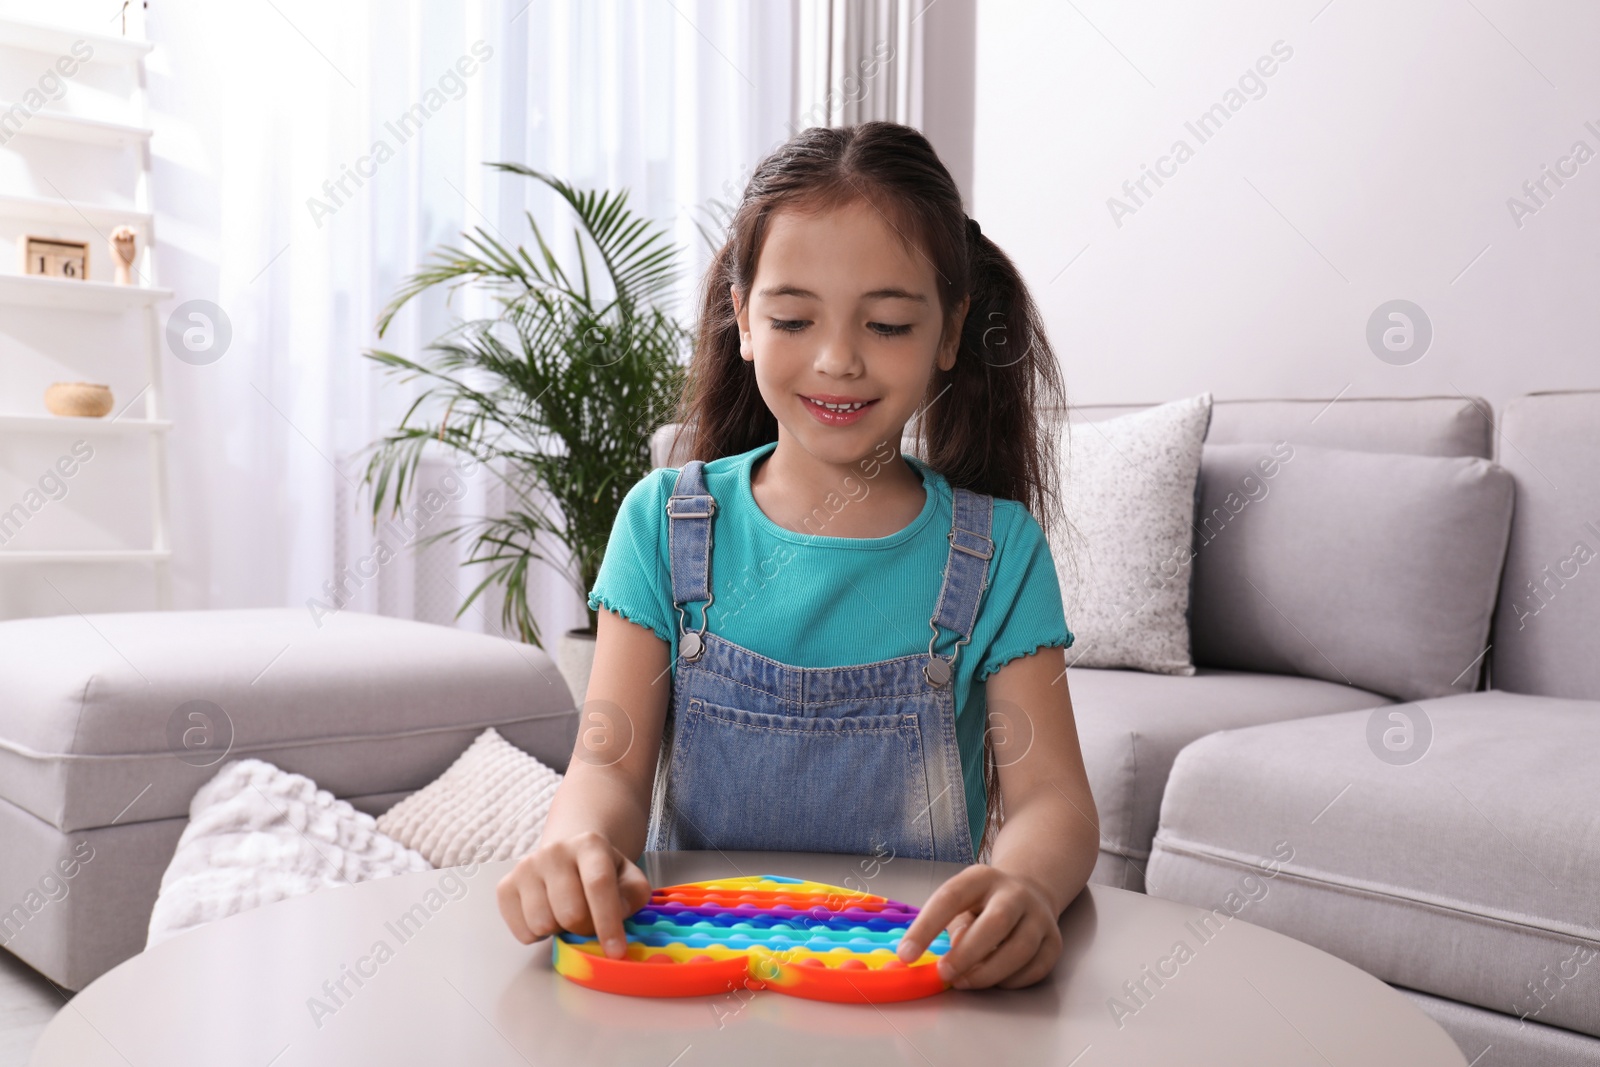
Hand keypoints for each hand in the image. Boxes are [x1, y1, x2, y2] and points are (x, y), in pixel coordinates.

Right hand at [495, 830, 652, 958]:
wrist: (566, 856)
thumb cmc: (599, 872)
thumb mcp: (628, 878)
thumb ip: (633, 895)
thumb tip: (617, 915)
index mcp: (589, 844)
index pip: (597, 885)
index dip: (608, 922)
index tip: (616, 952)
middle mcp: (554, 852)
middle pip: (570, 912)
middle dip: (584, 928)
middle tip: (589, 922)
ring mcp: (526, 868)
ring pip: (543, 924)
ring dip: (559, 931)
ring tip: (565, 914)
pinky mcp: (506, 887)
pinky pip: (522, 932)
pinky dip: (537, 935)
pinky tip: (547, 915)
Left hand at [893, 864, 1062, 989]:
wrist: (1031, 890)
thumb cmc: (983, 902)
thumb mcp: (961, 902)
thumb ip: (953, 925)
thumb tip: (951, 957)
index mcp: (981, 878)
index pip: (950, 897)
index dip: (925, 927)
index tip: (906, 954)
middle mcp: (1015, 893)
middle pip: (995, 923)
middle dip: (966, 954)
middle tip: (944, 974)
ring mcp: (1039, 916)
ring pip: (1020, 949)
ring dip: (989, 973)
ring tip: (966, 982)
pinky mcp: (1054, 941)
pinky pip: (1035, 968)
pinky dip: (1011, 981)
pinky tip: (995, 980)